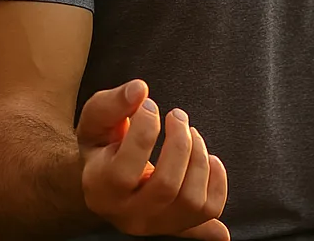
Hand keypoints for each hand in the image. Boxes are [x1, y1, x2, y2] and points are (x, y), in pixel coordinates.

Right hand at [76, 79, 228, 239]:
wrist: (110, 176)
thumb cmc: (104, 142)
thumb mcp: (97, 119)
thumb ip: (112, 103)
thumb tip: (140, 90)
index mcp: (100, 189)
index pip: (124, 171)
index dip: (144, 131)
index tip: (151, 105)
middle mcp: (127, 216)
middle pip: (166, 186)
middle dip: (179, 142)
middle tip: (177, 115)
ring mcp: (157, 224)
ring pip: (191, 199)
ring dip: (199, 156)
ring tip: (191, 133)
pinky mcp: (181, 223)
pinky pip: (210, 208)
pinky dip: (217, 178)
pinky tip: (206, 157)